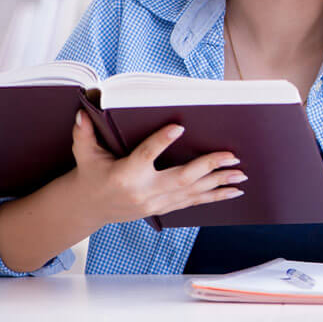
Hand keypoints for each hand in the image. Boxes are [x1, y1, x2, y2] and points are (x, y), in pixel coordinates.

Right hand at [70, 110, 246, 226]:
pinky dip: (215, 197)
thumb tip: (81, 113)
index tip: (179, 126)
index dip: (162, 141)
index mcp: (125, 174)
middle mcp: (144, 191)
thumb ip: (83, 134)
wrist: (90, 207)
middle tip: (232, 156)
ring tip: (241, 174)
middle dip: (208, 167)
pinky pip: (193, 203)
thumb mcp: (85, 154)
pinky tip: (233, 191)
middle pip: (181, 178)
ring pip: (193, 193)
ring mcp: (156, 203)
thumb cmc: (91, 174)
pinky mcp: (163, 208)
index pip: (146, 155)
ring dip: (219, 183)